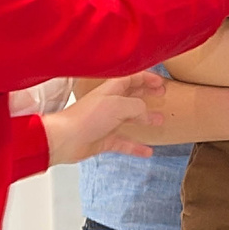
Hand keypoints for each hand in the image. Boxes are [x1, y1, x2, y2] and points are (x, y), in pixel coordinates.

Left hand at [41, 72, 166, 164]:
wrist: (66, 139)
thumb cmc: (87, 118)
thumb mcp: (118, 105)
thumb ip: (137, 106)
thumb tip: (146, 111)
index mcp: (111, 90)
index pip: (131, 78)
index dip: (146, 78)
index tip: (160, 82)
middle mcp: (109, 104)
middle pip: (132, 95)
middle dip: (147, 93)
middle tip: (162, 95)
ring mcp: (106, 122)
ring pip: (130, 119)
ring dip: (145, 119)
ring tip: (160, 120)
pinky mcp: (104, 139)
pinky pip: (124, 142)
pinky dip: (136, 147)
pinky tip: (147, 152)